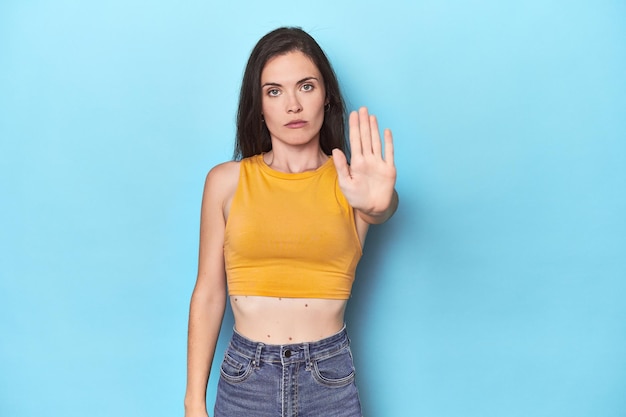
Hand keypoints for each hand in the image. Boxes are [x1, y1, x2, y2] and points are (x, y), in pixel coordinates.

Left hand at [332, 107, 396, 221]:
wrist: (372, 208)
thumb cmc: (357, 197)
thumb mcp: (345, 183)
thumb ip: (341, 167)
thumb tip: (336, 150)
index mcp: (356, 162)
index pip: (355, 141)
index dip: (354, 127)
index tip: (353, 115)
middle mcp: (368, 160)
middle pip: (366, 138)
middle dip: (364, 123)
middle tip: (362, 109)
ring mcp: (379, 163)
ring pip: (376, 142)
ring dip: (374, 129)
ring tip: (372, 116)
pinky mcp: (389, 169)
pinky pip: (389, 153)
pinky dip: (388, 142)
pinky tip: (386, 131)